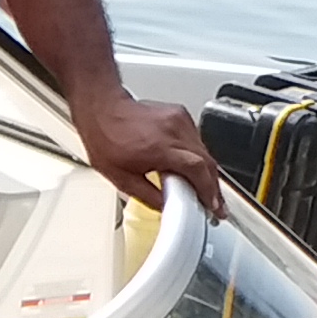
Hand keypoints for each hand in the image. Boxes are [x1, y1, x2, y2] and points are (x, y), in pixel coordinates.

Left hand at [76, 88, 226, 213]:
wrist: (102, 110)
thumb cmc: (106, 139)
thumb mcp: (122, 179)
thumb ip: (149, 196)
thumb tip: (166, 207)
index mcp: (160, 147)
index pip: (197, 169)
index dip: (208, 190)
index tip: (213, 206)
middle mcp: (173, 131)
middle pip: (206, 161)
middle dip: (213, 187)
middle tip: (214, 204)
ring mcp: (179, 119)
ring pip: (204, 150)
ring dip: (207, 172)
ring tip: (205, 190)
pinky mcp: (180, 114)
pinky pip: (197, 139)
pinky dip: (199, 156)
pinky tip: (194, 168)